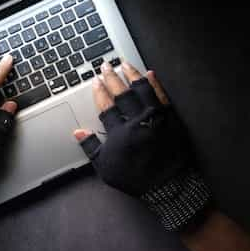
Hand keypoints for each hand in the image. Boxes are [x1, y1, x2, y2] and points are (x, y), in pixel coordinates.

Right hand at [73, 61, 210, 230]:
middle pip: (122, 94)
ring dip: (132, 75)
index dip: (99, 92)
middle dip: (112, 78)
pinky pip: (163, 96)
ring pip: (142, 89)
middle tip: (106, 66)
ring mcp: (156, 118)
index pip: (106, 106)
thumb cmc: (135, 179)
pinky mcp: (171, 118)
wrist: (166, 187)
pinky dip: (156, 83)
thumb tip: (78, 133)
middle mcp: (137, 121)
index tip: (95, 81)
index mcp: (120, 133)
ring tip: (125, 64)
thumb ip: (91, 148)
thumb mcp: (106, 168)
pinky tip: (150, 74)